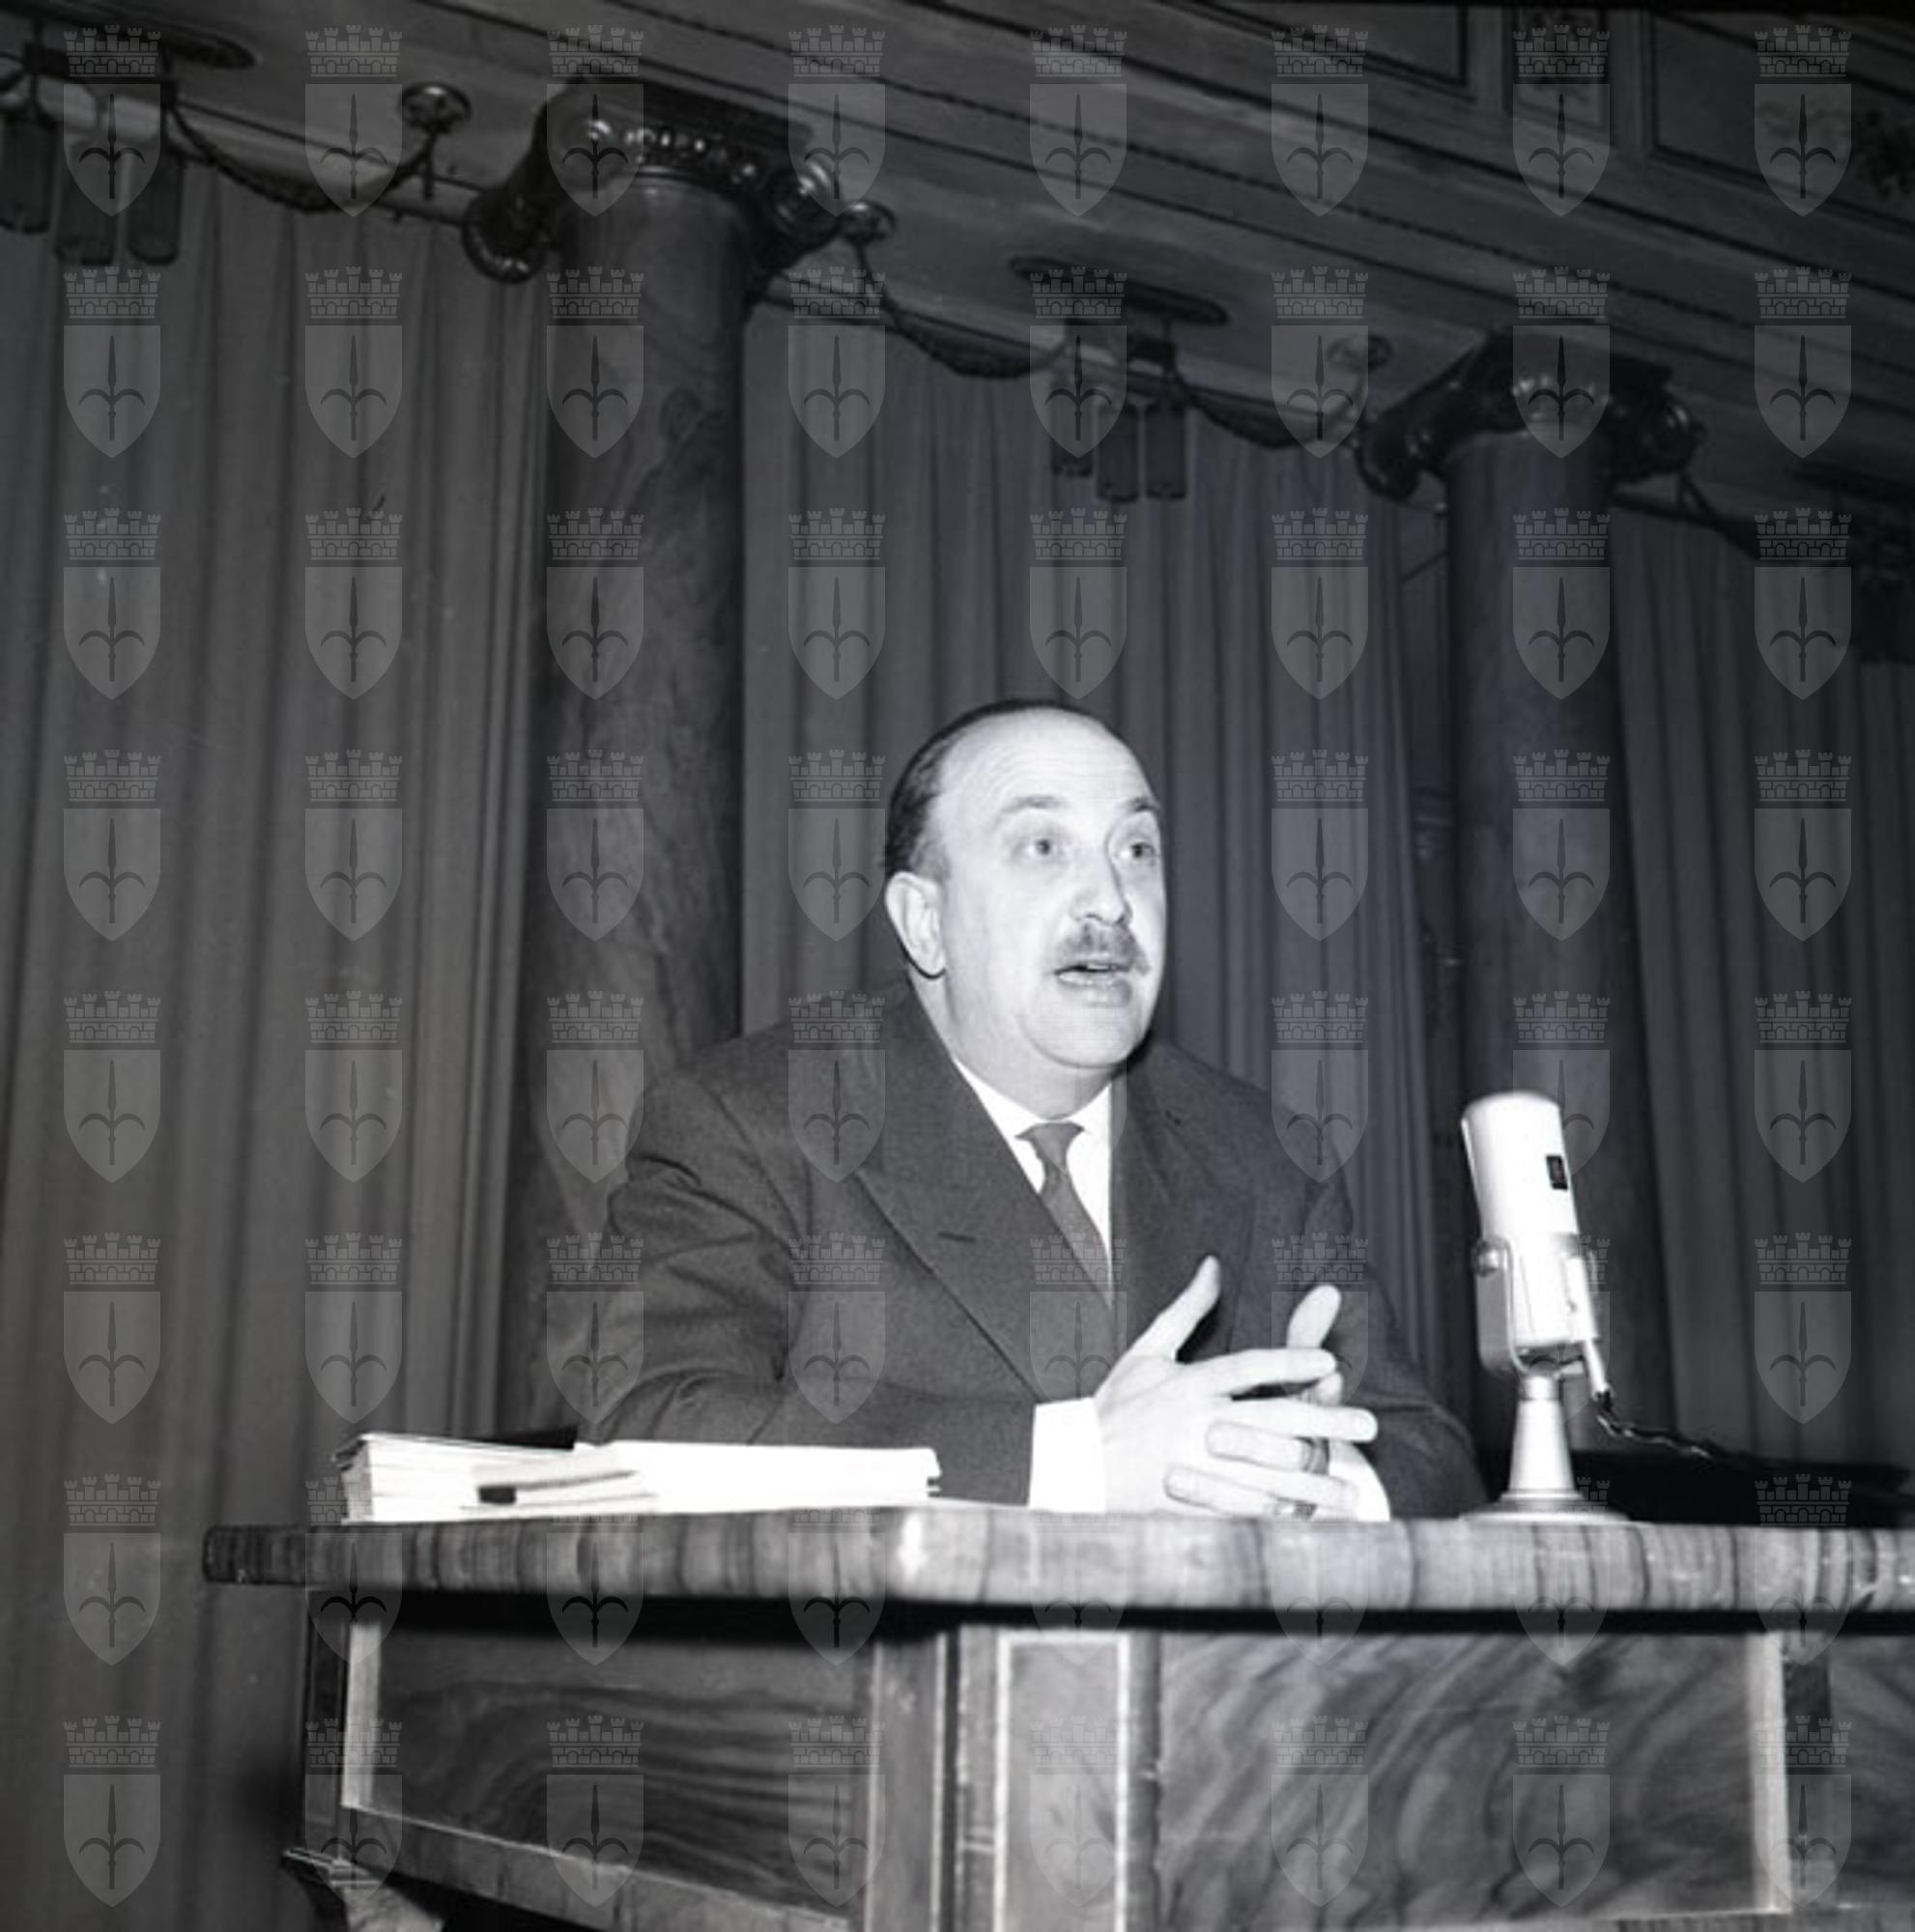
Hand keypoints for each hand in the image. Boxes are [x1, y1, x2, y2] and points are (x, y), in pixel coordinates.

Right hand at [1091, 1257, 1377, 1514]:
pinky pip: (1241, 1510)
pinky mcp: (1188, 1504)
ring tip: (1348, 1486)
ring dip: (1312, 1480)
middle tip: (1367, 1425)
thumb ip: (1187, 1310)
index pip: (1248, 1366)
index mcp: (1188, 1384)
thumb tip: (1214, 1264)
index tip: (1329, 1362)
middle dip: (1324, 1423)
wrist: (1074, 1466)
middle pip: (1271, 1419)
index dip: (1290, 1361)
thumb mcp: (1147, 1351)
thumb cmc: (1116, 1406)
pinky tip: (1306, 1520)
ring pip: (1265, 1473)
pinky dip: (1276, 1515)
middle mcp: (1196, 1423)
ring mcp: (1194, 1467)